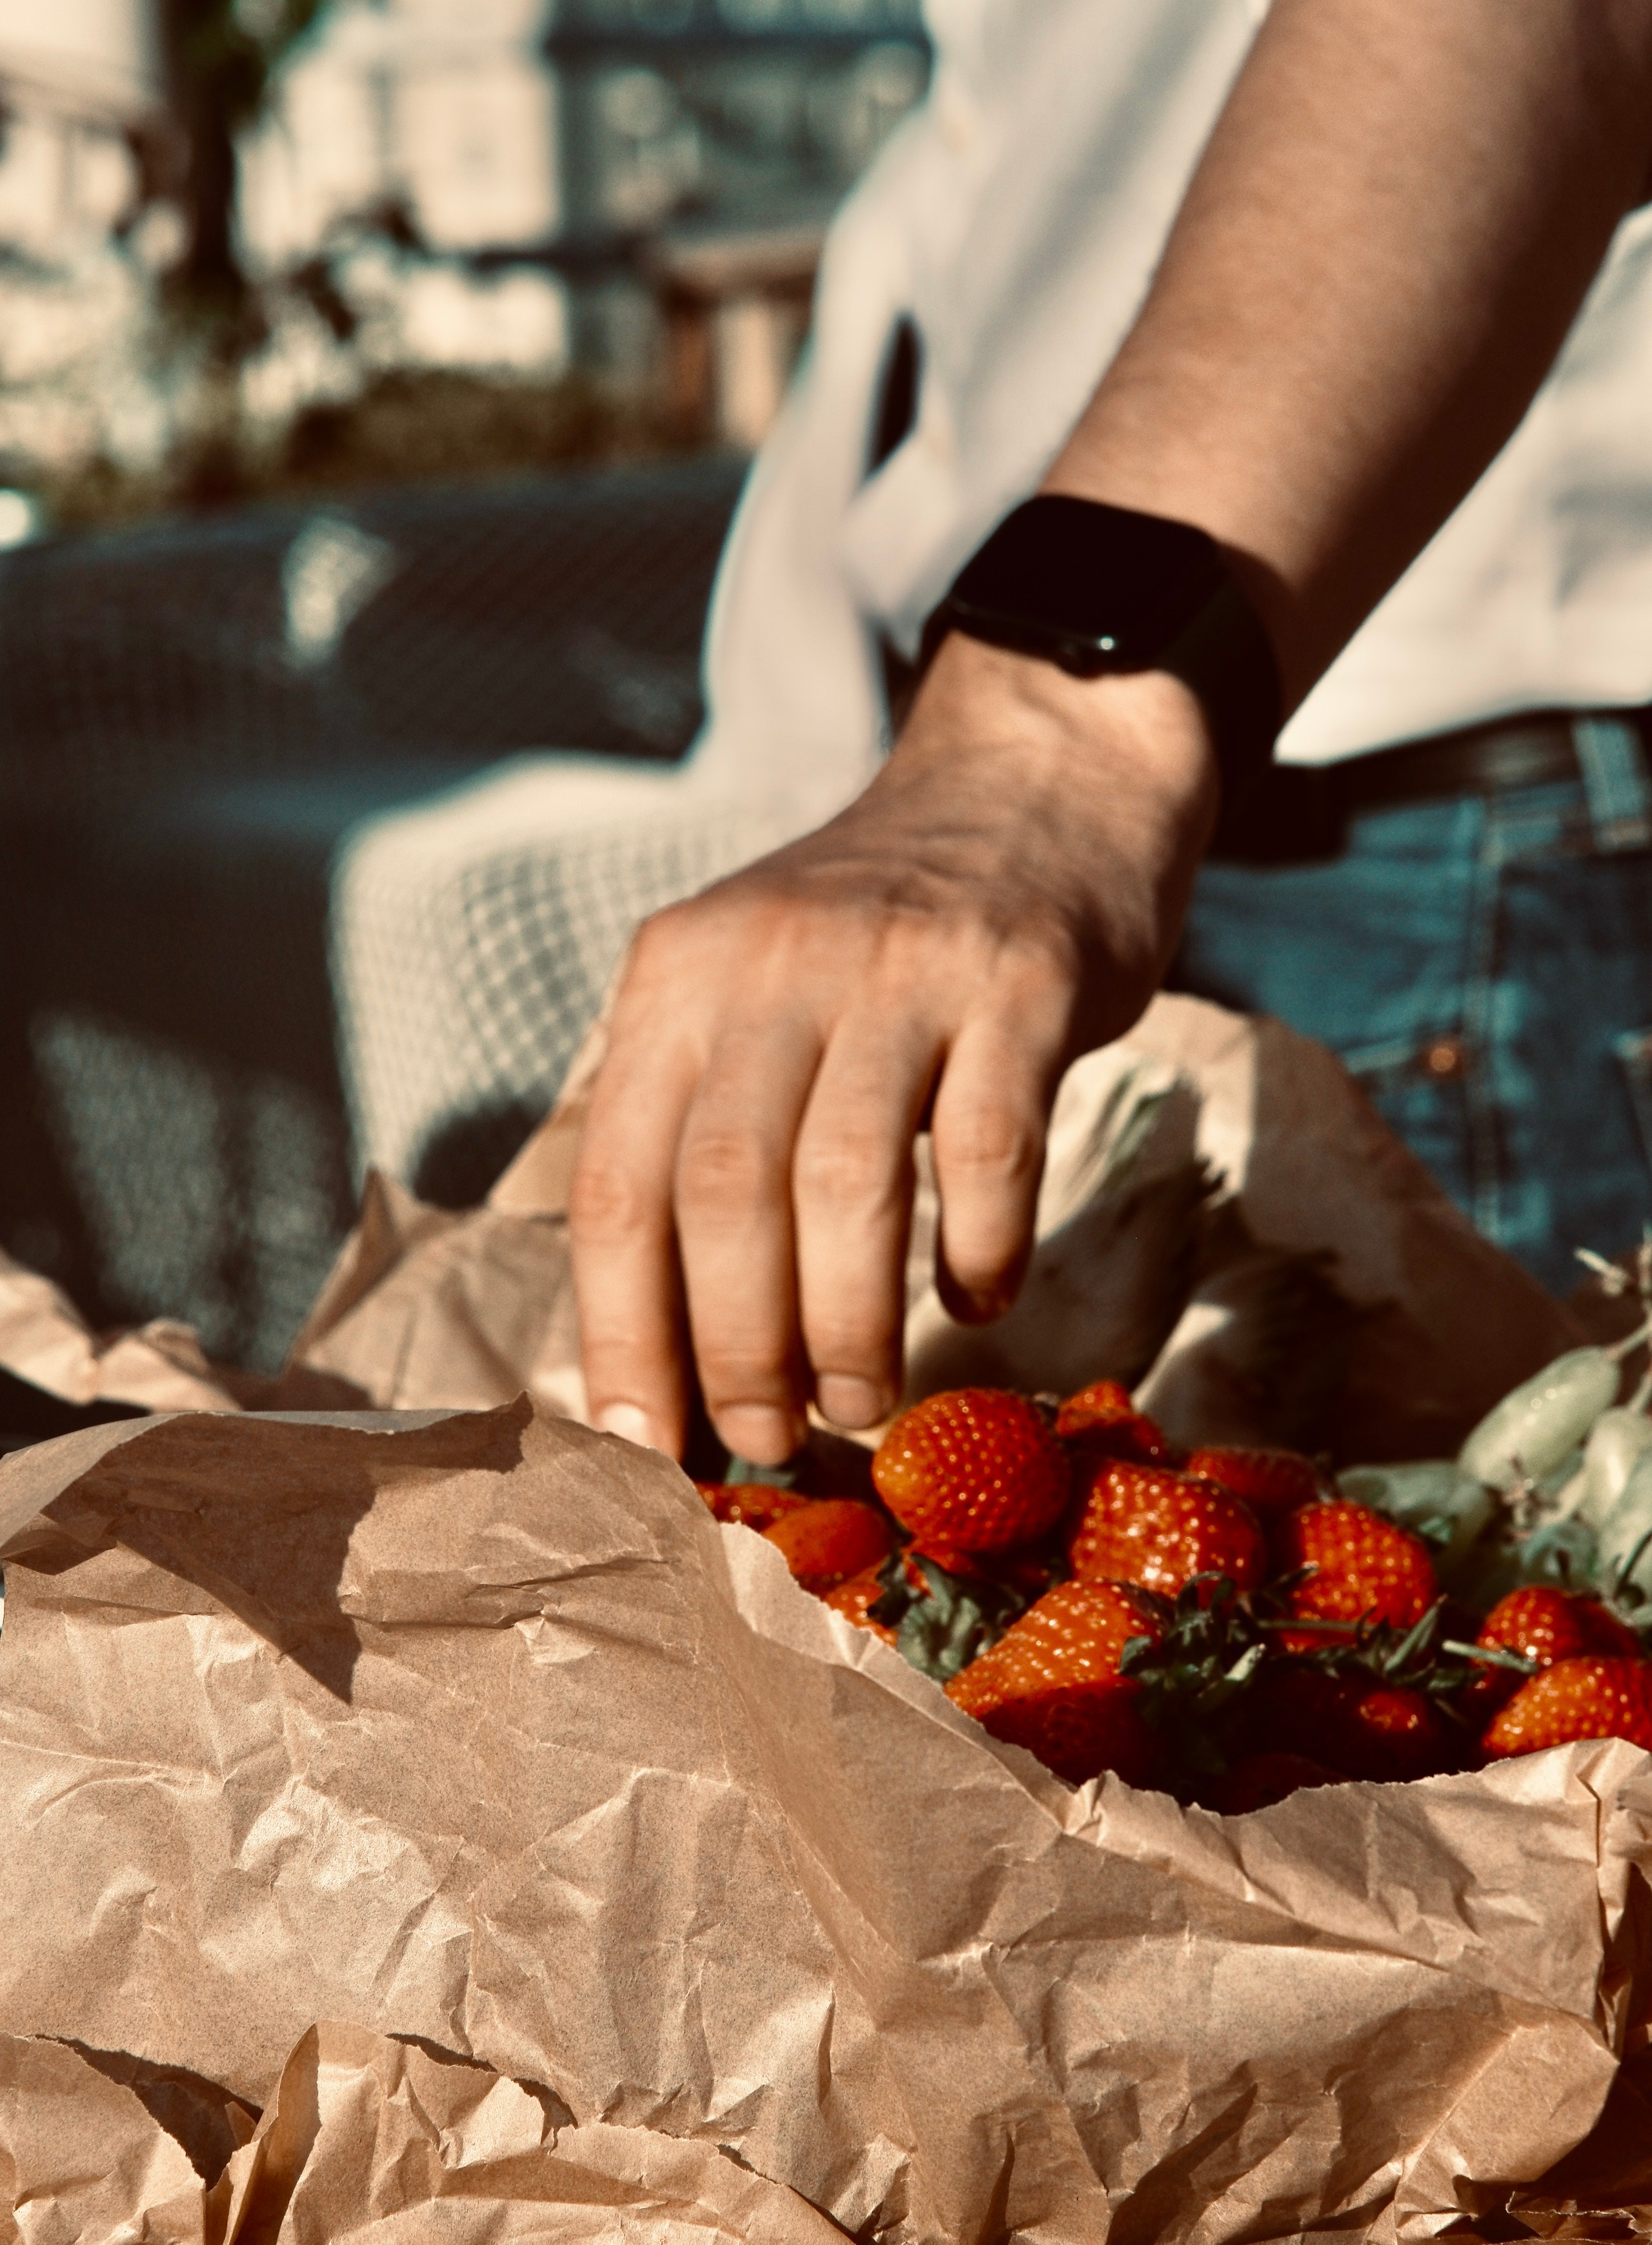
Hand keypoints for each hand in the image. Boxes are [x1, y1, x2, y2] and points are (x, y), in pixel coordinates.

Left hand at [569, 633, 1217, 1463]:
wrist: (1028, 786)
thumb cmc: (873, 943)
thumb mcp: (745, 993)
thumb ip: (695, 1130)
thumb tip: (657, 1352)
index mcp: (677, 981)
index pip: (617, 1183)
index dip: (623, 1333)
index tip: (641, 1445)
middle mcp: (772, 964)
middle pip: (724, 1193)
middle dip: (736, 1348)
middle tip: (770, 1436)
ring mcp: (899, 968)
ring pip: (847, 1183)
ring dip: (849, 1326)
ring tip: (860, 1402)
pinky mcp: (1021, 982)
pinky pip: (989, 1150)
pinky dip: (978, 1251)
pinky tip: (976, 1300)